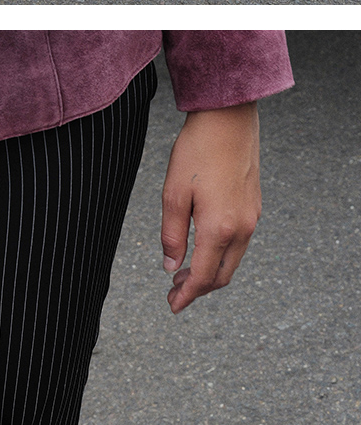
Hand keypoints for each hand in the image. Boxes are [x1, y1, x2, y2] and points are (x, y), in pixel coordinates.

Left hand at [161, 104, 260, 312]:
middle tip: (174, 293)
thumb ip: (171, 235)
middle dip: (198, 289)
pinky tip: (203, 248)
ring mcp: (252, 218)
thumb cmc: (197, 151)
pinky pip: (239, 243)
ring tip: (184, 272)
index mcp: (219, 229)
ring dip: (209, 272)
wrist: (229, 118)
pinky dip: (221, 255)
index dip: (186, 296)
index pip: (202, 277)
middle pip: (221, 275)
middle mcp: (241, 229)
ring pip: (232, 261)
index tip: (171, 306)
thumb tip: (170, 266)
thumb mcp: (173, 195)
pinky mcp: (254, 206)